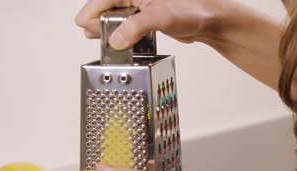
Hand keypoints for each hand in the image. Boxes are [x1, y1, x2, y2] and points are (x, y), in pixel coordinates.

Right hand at [75, 0, 221, 49]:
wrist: (211, 18)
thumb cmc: (193, 8)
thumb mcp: (161, 17)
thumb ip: (135, 27)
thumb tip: (115, 40)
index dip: (92, 13)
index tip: (85, 27)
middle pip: (106, 7)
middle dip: (99, 22)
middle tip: (94, 37)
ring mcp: (140, 3)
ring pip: (115, 15)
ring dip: (109, 28)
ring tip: (103, 41)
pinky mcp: (146, 14)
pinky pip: (126, 22)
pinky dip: (121, 31)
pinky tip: (118, 41)